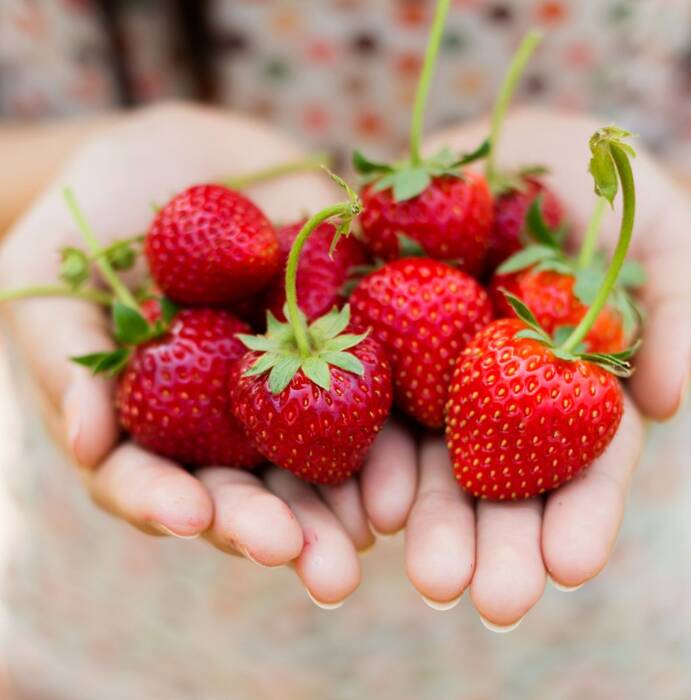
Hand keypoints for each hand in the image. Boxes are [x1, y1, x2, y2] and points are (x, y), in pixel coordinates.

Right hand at [0, 103, 416, 606]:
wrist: (177, 155)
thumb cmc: (88, 220)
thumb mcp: (48, 280)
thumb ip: (61, 358)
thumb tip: (88, 441)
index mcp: (153, 422)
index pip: (155, 482)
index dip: (169, 504)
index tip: (192, 518)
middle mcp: (225, 419)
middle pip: (252, 488)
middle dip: (282, 529)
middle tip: (320, 571)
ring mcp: (287, 382)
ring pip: (319, 454)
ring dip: (349, 499)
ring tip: (377, 532)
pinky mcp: (339, 338)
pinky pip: (368, 382)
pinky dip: (391, 422)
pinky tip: (415, 458)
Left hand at [389, 109, 690, 624]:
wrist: (475, 144)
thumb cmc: (576, 169)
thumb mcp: (651, 218)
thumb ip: (676, 302)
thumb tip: (669, 403)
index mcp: (564, 380)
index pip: (581, 460)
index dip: (581, 513)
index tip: (572, 566)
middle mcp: (494, 394)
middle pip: (501, 481)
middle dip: (500, 544)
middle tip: (494, 603)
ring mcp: (428, 378)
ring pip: (429, 462)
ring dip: (432, 524)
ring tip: (432, 581)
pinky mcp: (368, 350)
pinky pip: (361, 408)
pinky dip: (365, 458)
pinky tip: (365, 506)